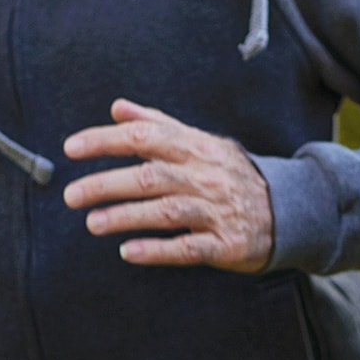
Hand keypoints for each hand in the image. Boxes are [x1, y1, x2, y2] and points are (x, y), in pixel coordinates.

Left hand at [63, 99, 273, 271]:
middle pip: (151, 176)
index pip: (146, 136)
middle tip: (72, 195)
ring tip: (93, 223)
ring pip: (166, 211)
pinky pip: (188, 248)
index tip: (72, 148)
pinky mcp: (226, 244)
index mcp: (196, 148)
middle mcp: (205, 176)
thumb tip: (117, 107)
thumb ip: (158, 124)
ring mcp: (217, 211)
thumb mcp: (200, 142)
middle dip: (107, 184)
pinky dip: (157, 251)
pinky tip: (129, 252)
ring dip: (127, 216)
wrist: (287, 208)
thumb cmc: (231, 174)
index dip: (107, 140)